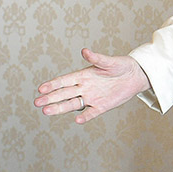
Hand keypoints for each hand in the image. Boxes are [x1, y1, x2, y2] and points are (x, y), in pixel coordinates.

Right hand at [34, 48, 149, 123]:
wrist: (135, 76)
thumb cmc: (121, 66)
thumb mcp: (109, 61)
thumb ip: (97, 58)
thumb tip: (85, 51)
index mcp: (83, 75)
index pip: (64, 81)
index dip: (53, 84)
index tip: (41, 89)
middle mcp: (84, 88)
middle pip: (64, 94)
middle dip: (51, 98)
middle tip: (37, 103)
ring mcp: (92, 98)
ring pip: (72, 104)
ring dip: (60, 108)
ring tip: (47, 111)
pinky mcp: (102, 106)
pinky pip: (91, 113)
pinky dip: (85, 116)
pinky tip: (77, 120)